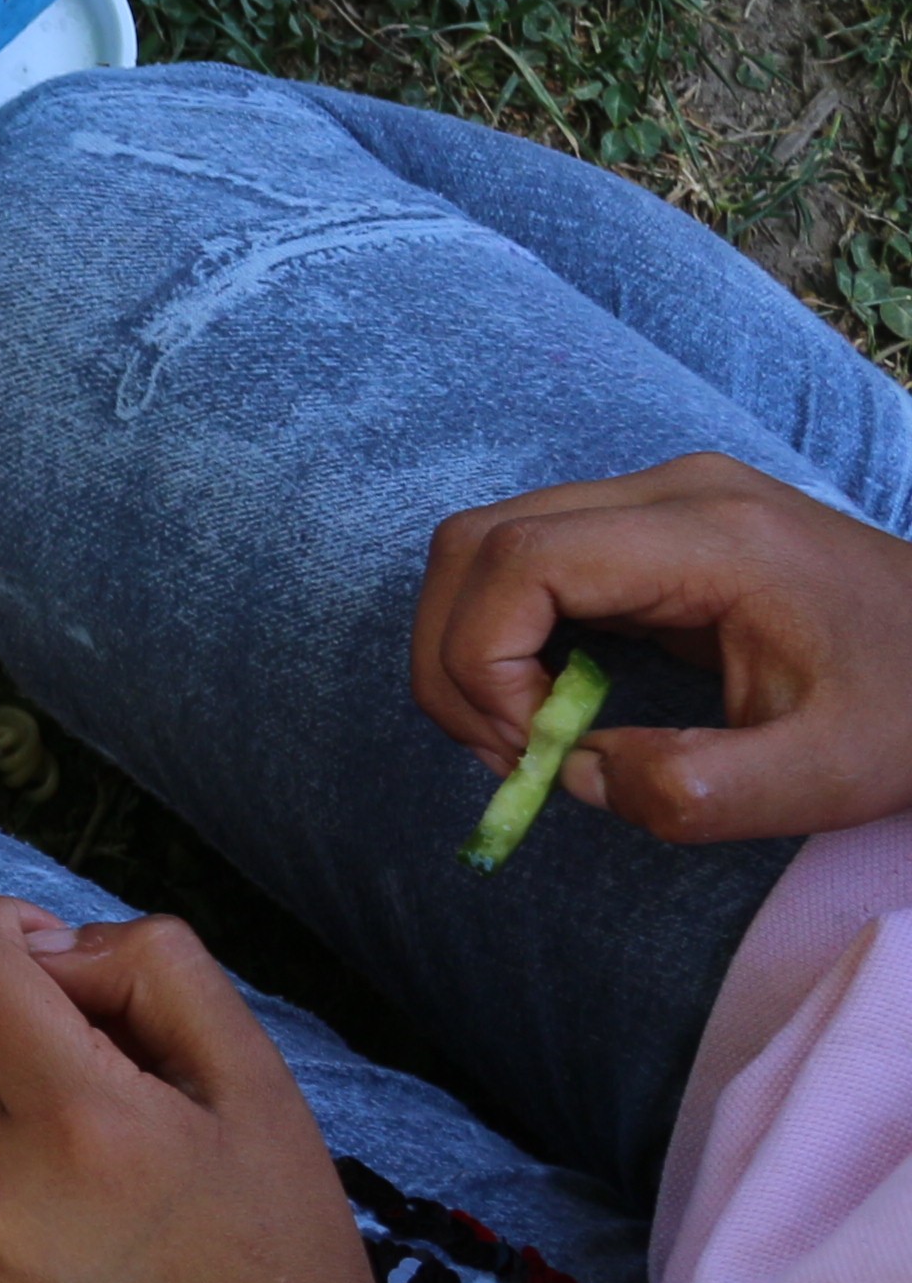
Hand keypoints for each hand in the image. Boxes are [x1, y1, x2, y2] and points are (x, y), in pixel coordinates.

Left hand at [0, 898, 439, 1282]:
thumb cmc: (292, 1254)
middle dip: (19, 1014)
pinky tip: (102, 1241)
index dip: (3, 928)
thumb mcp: (259, 1083)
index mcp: (76, 1120)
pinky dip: (14, 1185)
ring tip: (127, 1174)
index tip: (60, 952)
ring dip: (19, 1105)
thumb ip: (155, 974)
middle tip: (122, 1065)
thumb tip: (59, 947)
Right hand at [413, 454, 911, 843]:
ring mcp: (658, 499)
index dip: (483, 658)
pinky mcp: (651, 526)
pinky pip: (530, 561)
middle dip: (456, 657)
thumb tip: (576, 775)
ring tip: (526, 732)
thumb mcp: (827, 775)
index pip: (521, 559)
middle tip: (509, 753)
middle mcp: (670, 491)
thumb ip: (697, 791)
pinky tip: (554, 699)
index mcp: (710, 535)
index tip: (533, 749)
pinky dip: (506, 634)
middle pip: (479, 542)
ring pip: (488, 546)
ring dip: (471, 645)